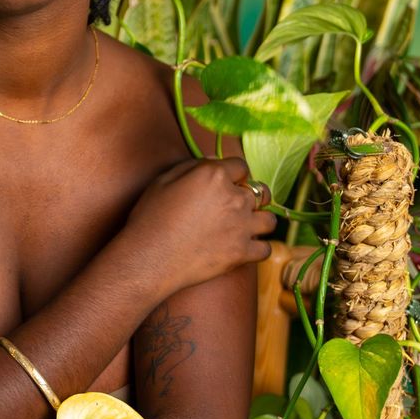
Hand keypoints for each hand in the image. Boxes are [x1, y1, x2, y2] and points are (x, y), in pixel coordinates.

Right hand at [121, 157, 275, 294]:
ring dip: (260, 220)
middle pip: (261, 191)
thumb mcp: (165, 179)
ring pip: (269, 220)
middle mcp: (234, 198)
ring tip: (246, 225)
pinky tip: (245, 247)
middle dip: (252, 195)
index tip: (229, 181)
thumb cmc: (151, 216)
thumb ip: (194, 166)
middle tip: (238, 204)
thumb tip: (214, 162)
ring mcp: (241, 227)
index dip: (234, 173)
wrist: (150, 257)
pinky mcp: (242, 253)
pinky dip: (258, 248)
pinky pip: (265, 249)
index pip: (241, 166)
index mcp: (215, 175)